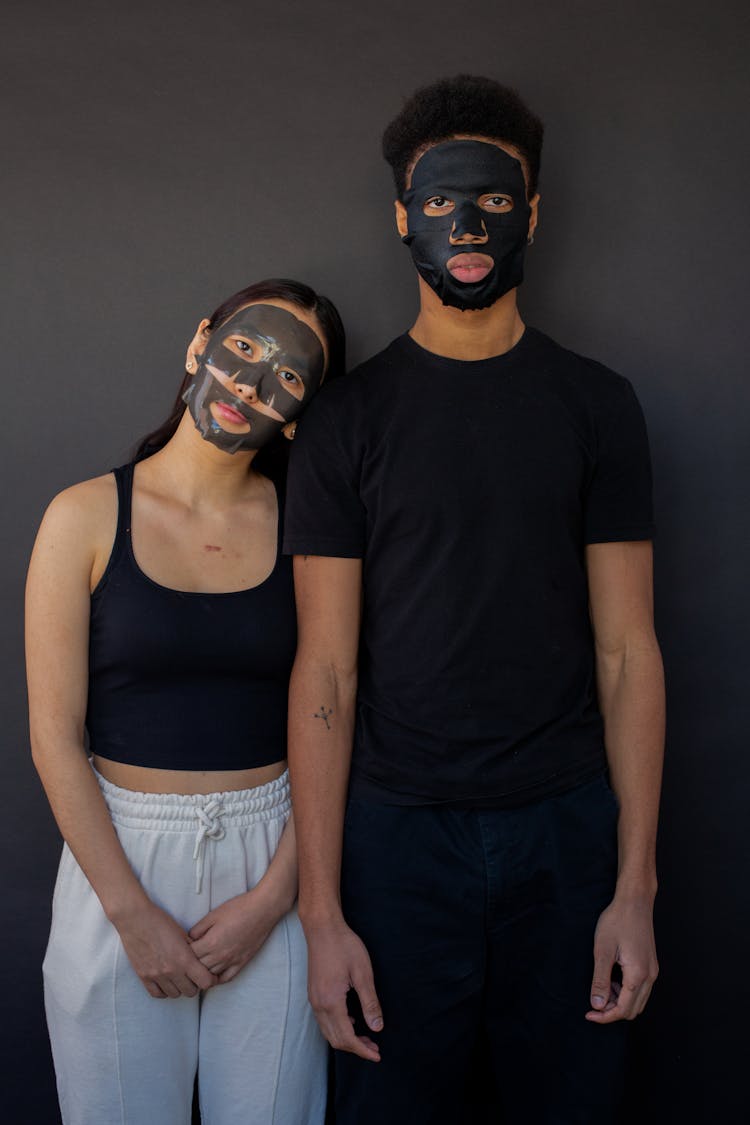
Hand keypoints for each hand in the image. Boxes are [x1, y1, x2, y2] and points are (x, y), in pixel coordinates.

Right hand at [115, 900, 216, 998]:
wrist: (135, 919)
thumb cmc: (160, 921)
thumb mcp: (183, 933)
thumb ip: (193, 949)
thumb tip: (201, 960)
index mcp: (184, 958)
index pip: (205, 982)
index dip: (209, 979)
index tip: (208, 974)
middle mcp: (171, 970)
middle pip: (191, 991)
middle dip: (195, 984)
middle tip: (192, 975)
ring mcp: (156, 975)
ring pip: (175, 995)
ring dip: (179, 987)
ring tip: (178, 977)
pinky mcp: (143, 977)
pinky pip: (157, 994)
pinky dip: (164, 990)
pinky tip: (166, 981)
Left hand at [189, 889, 279, 984]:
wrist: (262, 910)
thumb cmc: (239, 908)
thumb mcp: (214, 914)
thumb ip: (198, 928)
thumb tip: (189, 939)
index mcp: (211, 942)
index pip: (189, 955)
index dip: (183, 951)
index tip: (182, 947)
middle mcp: (220, 955)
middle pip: (198, 968)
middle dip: (190, 963)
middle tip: (187, 957)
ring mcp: (232, 961)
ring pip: (210, 976)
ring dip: (202, 972)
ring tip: (197, 966)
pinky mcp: (242, 963)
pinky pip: (226, 978)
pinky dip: (217, 979)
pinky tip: (212, 974)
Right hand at [304, 917, 382, 1061]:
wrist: (322, 928)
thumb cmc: (344, 946)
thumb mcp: (363, 973)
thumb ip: (370, 1003)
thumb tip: (377, 1028)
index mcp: (332, 1002)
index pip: (347, 1038)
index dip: (363, 1050)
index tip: (377, 1055)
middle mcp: (319, 1005)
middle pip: (336, 1039)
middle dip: (356, 1048)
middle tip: (375, 1048)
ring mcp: (314, 999)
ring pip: (328, 1032)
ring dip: (346, 1039)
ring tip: (366, 1038)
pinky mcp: (314, 993)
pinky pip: (324, 1021)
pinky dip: (338, 1028)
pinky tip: (353, 1021)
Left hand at [586, 893, 658, 1022]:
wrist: (634, 901)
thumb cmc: (617, 921)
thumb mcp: (603, 950)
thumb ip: (600, 980)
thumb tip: (597, 1005)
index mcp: (638, 975)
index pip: (623, 1010)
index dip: (605, 1017)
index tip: (589, 1014)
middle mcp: (650, 976)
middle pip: (633, 1010)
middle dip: (612, 1012)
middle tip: (593, 1003)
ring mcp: (652, 971)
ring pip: (638, 1001)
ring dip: (619, 1002)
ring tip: (602, 988)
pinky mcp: (650, 965)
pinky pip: (640, 990)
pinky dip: (626, 992)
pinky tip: (612, 979)